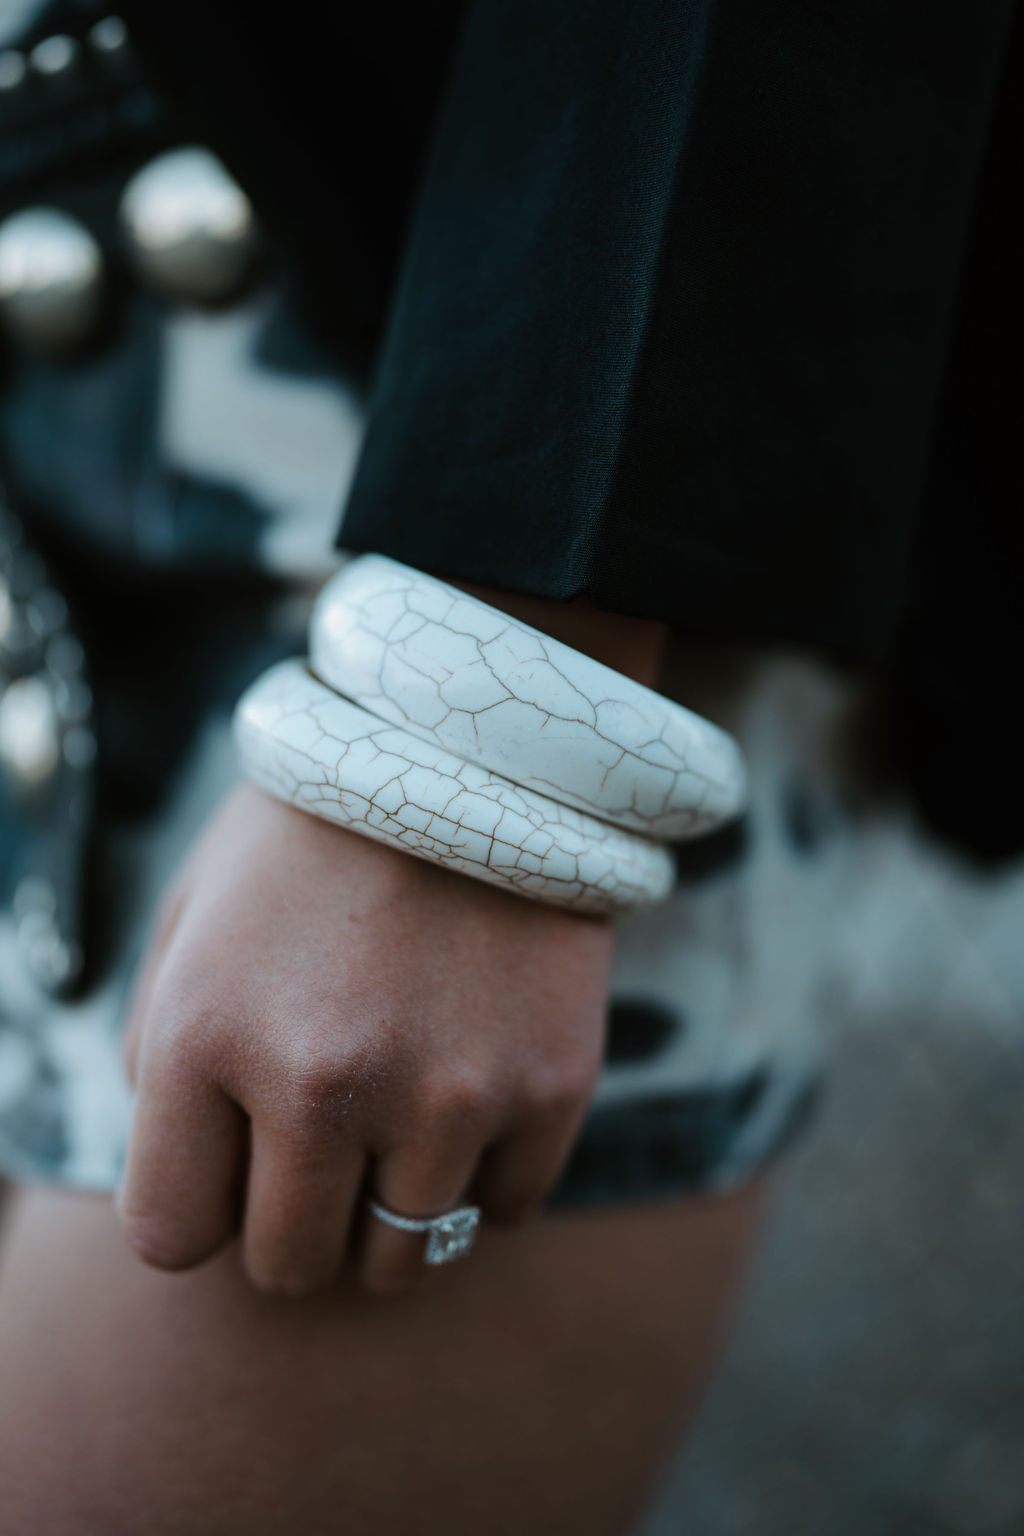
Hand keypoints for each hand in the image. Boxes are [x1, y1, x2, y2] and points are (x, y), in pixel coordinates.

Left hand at [117, 783, 613, 1296]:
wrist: (478, 737)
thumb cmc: (315, 830)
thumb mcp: (194, 913)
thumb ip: (159, 1055)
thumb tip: (193, 1181)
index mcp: (205, 1031)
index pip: (169, 1235)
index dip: (195, 1208)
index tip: (228, 1167)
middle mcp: (322, 1080)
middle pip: (288, 1263)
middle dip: (291, 1218)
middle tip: (318, 1142)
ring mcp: (449, 1092)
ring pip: (400, 1259)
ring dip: (388, 1207)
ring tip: (398, 1116)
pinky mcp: (552, 1086)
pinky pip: (505, 1212)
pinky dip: (482, 1176)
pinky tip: (471, 1089)